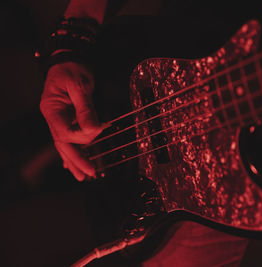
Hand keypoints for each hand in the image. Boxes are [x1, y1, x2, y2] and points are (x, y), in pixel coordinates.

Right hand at [40, 62, 104, 180]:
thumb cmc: (73, 69)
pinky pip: (67, 139)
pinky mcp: (65, 118)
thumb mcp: (81, 86)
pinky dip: (71, 152)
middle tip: (88, 174)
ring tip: (82, 175)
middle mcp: (52, 116)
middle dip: (75, 160)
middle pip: (62, 143)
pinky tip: (72, 164)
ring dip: (73, 160)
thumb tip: (93, 130)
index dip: (81, 137)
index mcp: (52, 108)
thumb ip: (86, 108)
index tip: (98, 131)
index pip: (64, 132)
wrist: (69, 58)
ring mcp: (57, 118)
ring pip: (63, 144)